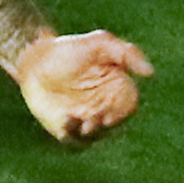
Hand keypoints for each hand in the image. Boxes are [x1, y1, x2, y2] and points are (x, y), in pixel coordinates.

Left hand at [16, 28, 151, 142]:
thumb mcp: (99, 43)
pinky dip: (73, 133)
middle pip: (115, 123)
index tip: (113, 100)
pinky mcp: (67, 128)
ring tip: (86, 120)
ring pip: (97, 134)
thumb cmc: (69, 50)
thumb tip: (150, 72)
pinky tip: (67, 119)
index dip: (123, 106)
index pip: (129, 105)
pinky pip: (74, 139)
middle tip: (99, 114)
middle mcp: (105, 108)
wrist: (33, 58)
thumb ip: (126, 53)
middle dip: (109, 120)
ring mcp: (86, 120)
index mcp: (118, 91)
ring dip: (94, 130)